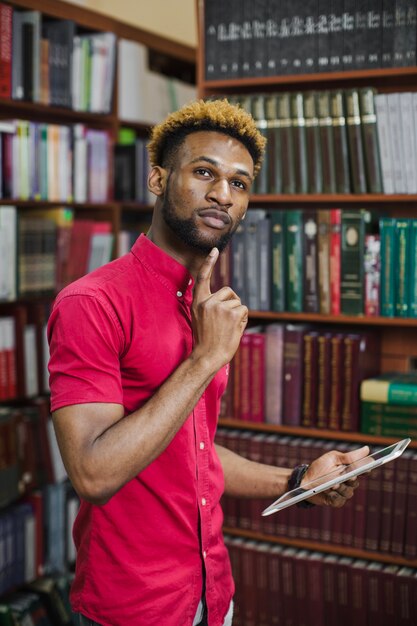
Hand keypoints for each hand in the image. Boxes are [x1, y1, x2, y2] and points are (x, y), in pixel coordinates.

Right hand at [191, 248, 247, 369]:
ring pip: (238, 302)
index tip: (214, 250)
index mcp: (198, 302)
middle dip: (232, 303)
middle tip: (226, 321)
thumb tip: (229, 298)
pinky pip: (244, 310)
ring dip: (237, 314)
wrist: (206, 357)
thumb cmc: (206, 341)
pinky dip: (243, 320)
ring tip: (228, 329)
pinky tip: (234, 330)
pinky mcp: (232, 313)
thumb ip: (210, 306)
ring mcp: (220, 307)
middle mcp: (207, 302)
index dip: (208, 263)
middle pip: (228, 291)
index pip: (202, 278)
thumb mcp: (200, 319)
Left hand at [302, 445, 369, 507]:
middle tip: (347, 477)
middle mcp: (347, 481)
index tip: (366, 469)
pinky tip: (328, 492)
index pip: (363, 471)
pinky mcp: (335, 501)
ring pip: (348, 492)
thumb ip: (349, 456)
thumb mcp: (333, 458)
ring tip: (332, 485)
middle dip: (350, 480)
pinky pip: (339, 501)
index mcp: (348, 470)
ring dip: (340, 488)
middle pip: (355, 482)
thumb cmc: (319, 468)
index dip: (366, 470)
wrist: (304, 481)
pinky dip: (334, 496)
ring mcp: (342, 492)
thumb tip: (367, 449)